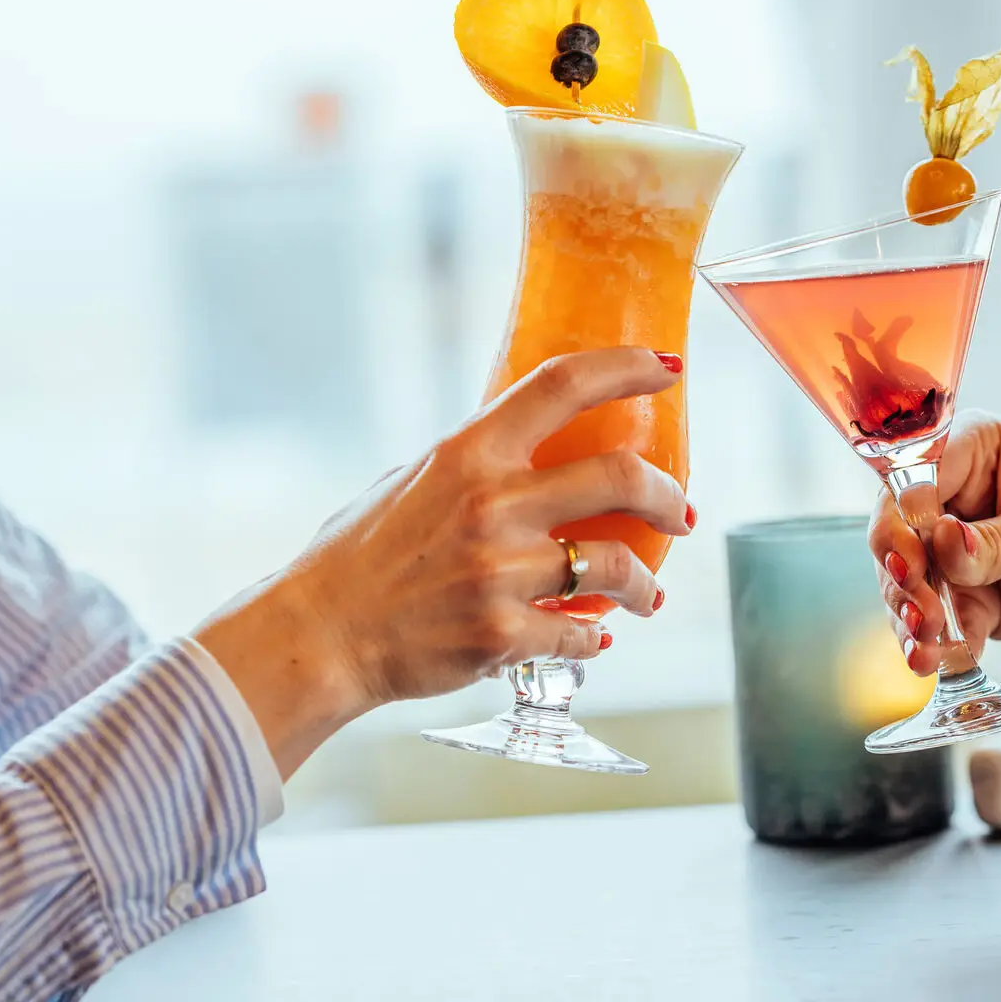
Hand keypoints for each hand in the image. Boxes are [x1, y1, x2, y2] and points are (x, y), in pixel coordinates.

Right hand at [196, 347, 692, 777]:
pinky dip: (597, 635)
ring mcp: (501, 574)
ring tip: (651, 593)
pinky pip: (581, 633)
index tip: (668, 365)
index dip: (627, 366)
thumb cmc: (361, 555)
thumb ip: (475, 464)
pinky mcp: (503, 636)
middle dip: (668, 496)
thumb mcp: (412, 481)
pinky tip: (597, 633)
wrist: (320, 636)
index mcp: (469, 454)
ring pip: (617, 565)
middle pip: (621, 477)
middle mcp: (492, 506)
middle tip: (680, 511)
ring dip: (648, 583)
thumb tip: (532, 449)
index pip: (564, 385)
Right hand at [868, 412, 1000, 693]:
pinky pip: (939, 621)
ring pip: (911, 584)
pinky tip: (943, 657)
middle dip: (903, 576)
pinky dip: (935, 641)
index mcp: (977, 450)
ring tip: (926, 647)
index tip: (910, 557)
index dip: (903, 517)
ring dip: (911, 616)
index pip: (914, 477)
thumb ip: (999, 542)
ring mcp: (964, 553)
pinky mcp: (977, 602)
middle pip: (901, 534)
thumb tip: (943, 549)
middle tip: (920, 612)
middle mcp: (960, 498)